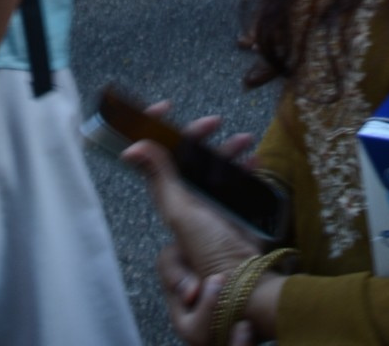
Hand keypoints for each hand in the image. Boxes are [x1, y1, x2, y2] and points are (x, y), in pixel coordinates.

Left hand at [126, 112, 270, 342]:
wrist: (243, 281)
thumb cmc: (210, 249)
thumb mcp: (182, 212)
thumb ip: (161, 178)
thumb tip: (132, 147)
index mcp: (170, 196)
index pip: (156, 155)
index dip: (154, 129)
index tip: (164, 106)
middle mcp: (187, 197)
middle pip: (189, 156)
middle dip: (200, 134)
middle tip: (215, 121)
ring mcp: (210, 204)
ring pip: (215, 166)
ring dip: (228, 150)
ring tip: (246, 140)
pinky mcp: (232, 211)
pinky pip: (237, 182)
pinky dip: (246, 169)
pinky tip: (255, 162)